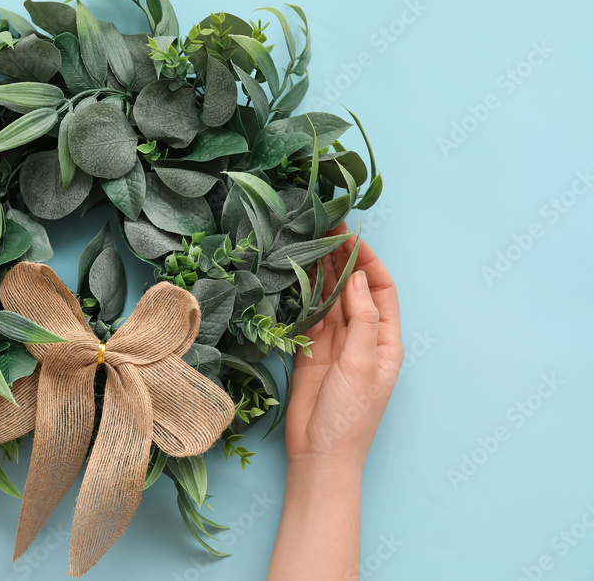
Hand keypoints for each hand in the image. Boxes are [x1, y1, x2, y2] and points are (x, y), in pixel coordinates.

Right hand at [283, 222, 402, 472]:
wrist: (319, 454)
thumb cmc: (350, 416)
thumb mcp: (363, 366)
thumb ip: (362, 321)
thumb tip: (355, 278)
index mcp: (386, 341)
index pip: (381, 289)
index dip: (367, 261)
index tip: (349, 236)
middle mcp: (363, 336)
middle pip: (354, 287)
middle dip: (343, 257)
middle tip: (324, 227)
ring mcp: (335, 343)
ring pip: (329, 296)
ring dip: (322, 269)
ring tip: (309, 239)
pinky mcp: (309, 350)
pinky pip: (308, 313)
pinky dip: (303, 291)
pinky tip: (295, 270)